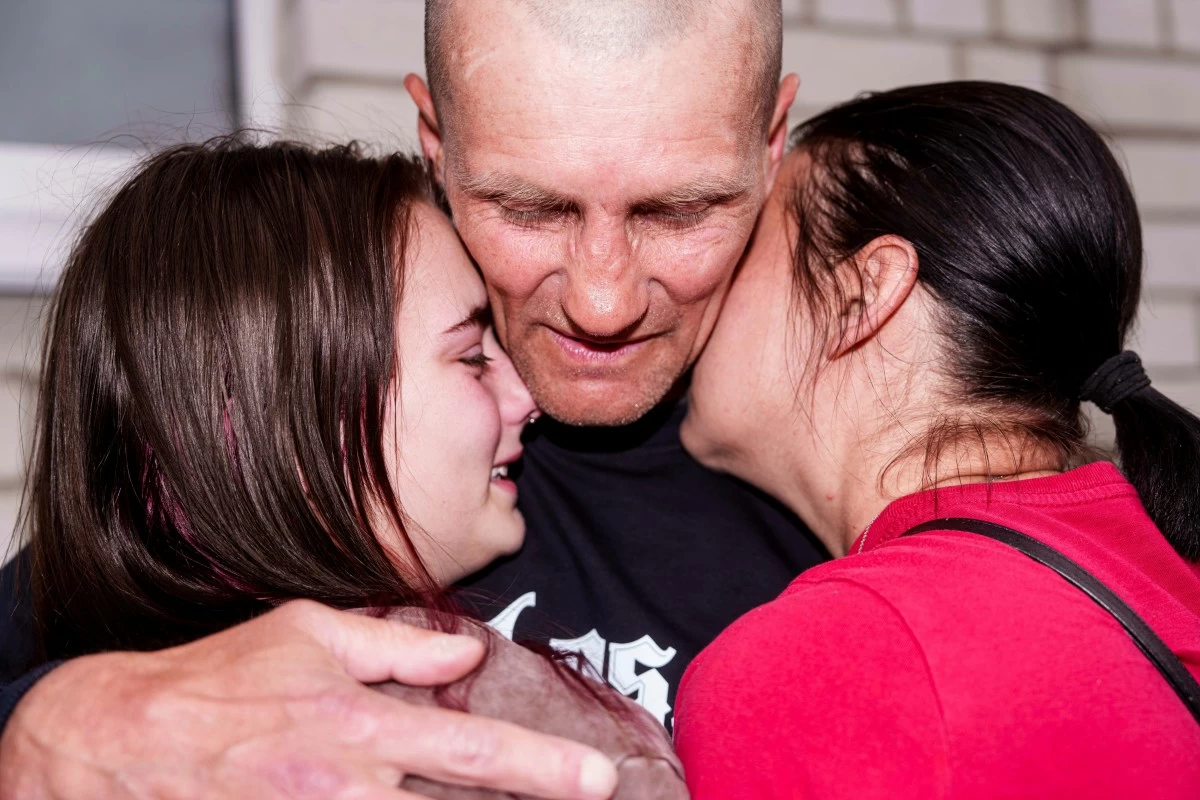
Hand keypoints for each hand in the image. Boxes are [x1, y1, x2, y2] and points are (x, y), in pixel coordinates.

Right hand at [0, 600, 616, 798]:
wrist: (121, 741)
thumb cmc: (219, 680)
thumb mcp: (308, 633)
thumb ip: (397, 646)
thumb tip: (466, 655)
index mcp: (362, 727)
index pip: (474, 753)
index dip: (545, 770)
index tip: (599, 779)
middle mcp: (350, 791)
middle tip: (588, 798)